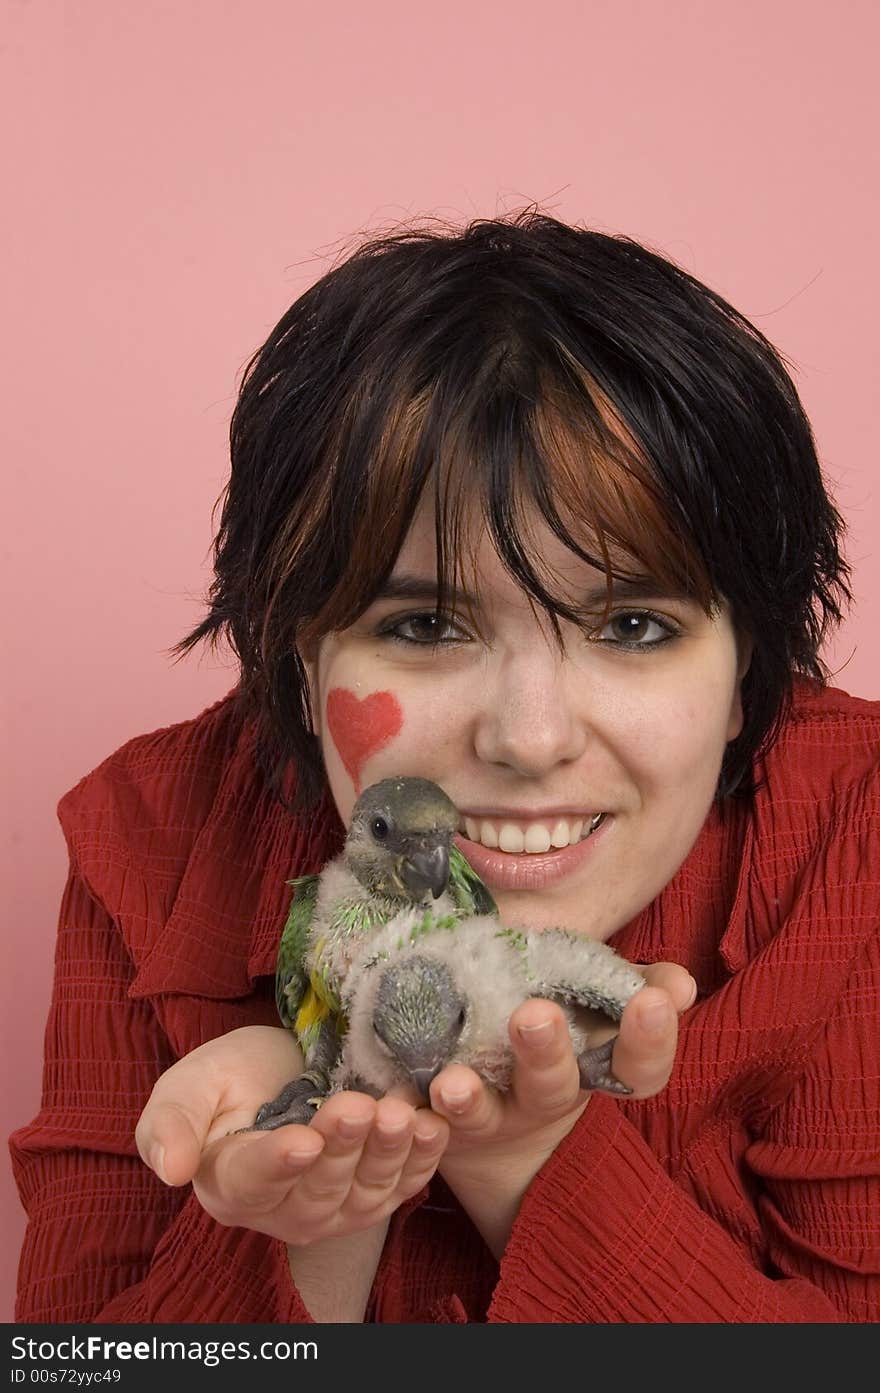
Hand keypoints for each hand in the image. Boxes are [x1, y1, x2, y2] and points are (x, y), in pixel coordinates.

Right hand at [135, 1025, 448, 1245]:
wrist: (285, 1066)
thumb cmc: (231, 1078)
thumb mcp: (189, 1086)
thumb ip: (169, 1125)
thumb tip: (170, 1171)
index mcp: (232, 1185)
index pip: (253, 1182)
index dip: (278, 1164)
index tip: (302, 1140)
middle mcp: (286, 1210)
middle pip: (317, 1190)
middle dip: (342, 1148)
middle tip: (360, 1107)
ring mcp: (337, 1207)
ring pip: (365, 1192)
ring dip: (387, 1153)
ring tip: (398, 1113)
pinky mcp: (378, 1192)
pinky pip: (404, 1184)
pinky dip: (422, 1158)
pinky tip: (433, 1125)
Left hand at [430, 963, 694, 1255]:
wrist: (500, 1124)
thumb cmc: (564, 1032)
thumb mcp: (601, 1006)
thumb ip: (637, 986)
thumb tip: (677, 985)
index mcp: (597, 1072)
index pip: (639, 1068)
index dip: (650, 1040)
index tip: (652, 1000)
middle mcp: (547, 1101)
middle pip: (553, 1088)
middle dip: (545, 1054)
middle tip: (533, 1015)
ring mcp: (493, 1117)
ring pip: (483, 1113)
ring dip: (469, 1099)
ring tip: (452, 1082)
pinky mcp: (442, 1126)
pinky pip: (424, 1127)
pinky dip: (412, 1115)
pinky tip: (400, 1100)